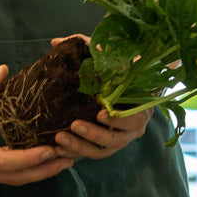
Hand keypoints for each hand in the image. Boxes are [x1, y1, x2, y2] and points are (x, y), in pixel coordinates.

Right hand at [0, 66, 73, 185]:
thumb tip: (3, 70)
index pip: (6, 163)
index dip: (32, 159)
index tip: (53, 150)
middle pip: (15, 178)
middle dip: (44, 170)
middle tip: (70, 157)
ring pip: (11, 179)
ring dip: (36, 172)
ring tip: (60, 159)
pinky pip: (2, 174)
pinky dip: (22, 168)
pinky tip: (37, 157)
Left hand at [45, 35, 152, 158]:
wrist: (111, 90)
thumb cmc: (111, 73)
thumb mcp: (104, 60)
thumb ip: (87, 49)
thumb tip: (56, 42)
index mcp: (140, 107)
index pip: (136, 117)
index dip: (120, 118)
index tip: (101, 112)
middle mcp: (132, 127)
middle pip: (118, 138)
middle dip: (96, 134)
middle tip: (75, 125)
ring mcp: (118, 140)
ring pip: (102, 150)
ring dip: (81, 146)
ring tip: (60, 138)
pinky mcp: (102, 147)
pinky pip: (89, 154)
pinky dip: (74, 153)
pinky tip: (57, 149)